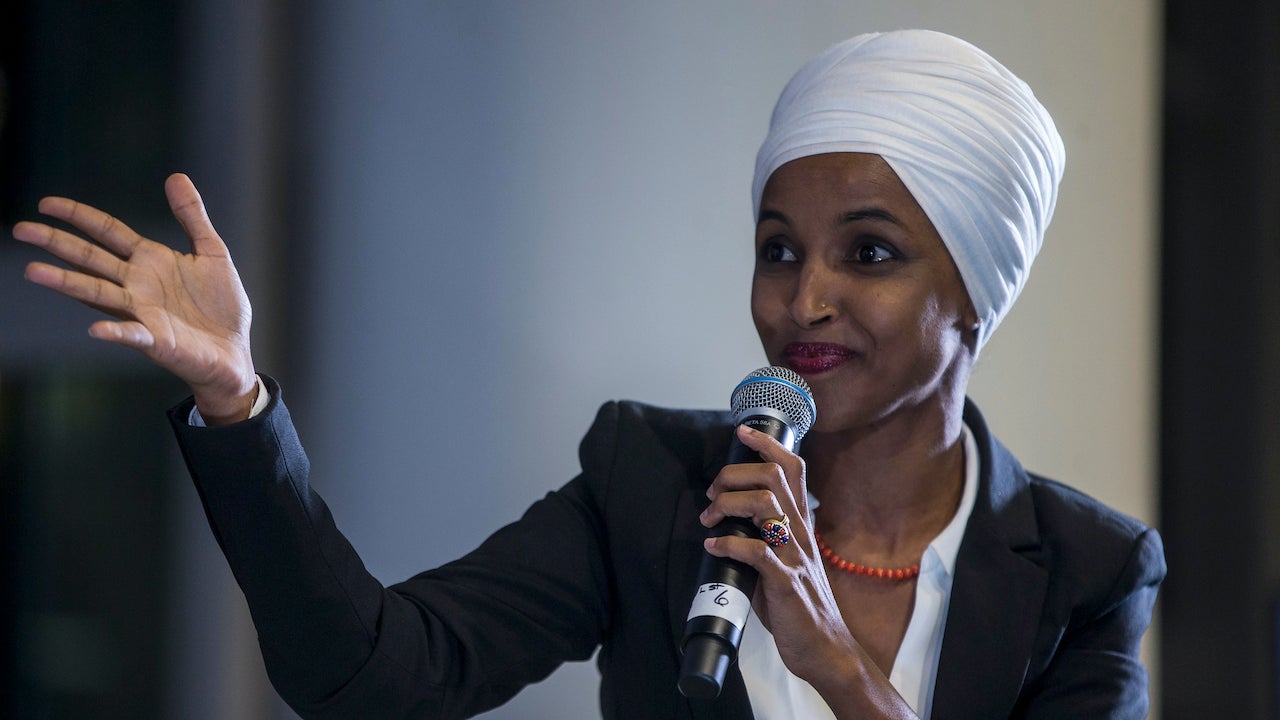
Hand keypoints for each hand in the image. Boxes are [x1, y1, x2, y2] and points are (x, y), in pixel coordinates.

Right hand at [13, 173, 257, 423]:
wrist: (235, 352)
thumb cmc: (221, 306)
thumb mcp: (211, 253)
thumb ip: (192, 217)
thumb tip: (175, 176)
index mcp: (150, 261)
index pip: (107, 232)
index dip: (79, 216)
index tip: (46, 204)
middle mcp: (138, 285)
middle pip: (91, 259)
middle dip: (57, 243)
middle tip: (21, 230)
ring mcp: (143, 313)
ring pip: (98, 293)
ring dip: (68, 283)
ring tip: (34, 272)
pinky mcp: (157, 340)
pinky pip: (132, 334)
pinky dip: (114, 331)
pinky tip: (96, 329)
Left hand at [700, 425, 914, 717]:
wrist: (825, 649)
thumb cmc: (799, 606)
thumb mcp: (785, 561)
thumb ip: (764, 537)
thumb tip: (727, 522)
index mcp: (801, 524)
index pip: (793, 469)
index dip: (768, 444)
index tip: (742, 431)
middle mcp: (801, 533)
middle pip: (772, 477)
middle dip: (733, 476)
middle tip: (712, 496)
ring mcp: (795, 556)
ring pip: (766, 505)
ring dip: (728, 504)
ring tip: (710, 520)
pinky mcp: (786, 582)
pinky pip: (756, 551)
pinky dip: (728, 544)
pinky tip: (713, 547)